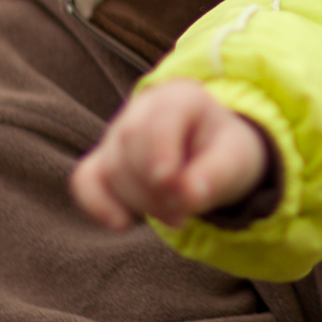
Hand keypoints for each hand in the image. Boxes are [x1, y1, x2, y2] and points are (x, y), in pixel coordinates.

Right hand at [70, 80, 269, 228]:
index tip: (168, 181)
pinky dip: (98, 204)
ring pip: (112, 169)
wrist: (214, 156)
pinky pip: (86, 180)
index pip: (159, 120)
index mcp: (180, 98)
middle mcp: (142, 109)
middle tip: (185, 213)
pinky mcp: (102, 160)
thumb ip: (216, 175)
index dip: (159, 151)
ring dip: (142, 202)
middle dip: (156, 189)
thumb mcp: (236, 159)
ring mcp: (117, 133)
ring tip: (177, 215)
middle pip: (131, 147)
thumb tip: (191, 196)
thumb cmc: (226, 152)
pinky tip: (122, 224)